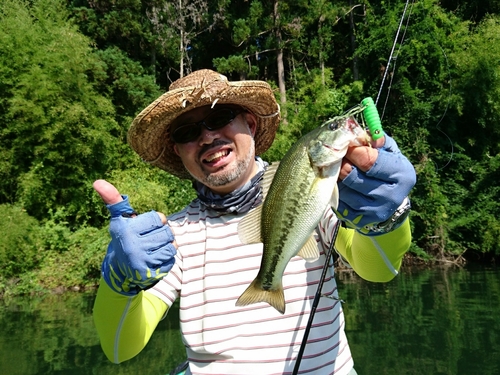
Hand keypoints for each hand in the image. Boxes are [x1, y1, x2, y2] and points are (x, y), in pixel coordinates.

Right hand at [94, 180, 176, 295]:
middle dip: (162, 235)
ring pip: (171, 247)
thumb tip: (97, 181)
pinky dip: (166, 260)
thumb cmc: (125, 236)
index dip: (157, 221)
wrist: (121, 267)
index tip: (146, 227)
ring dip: (166, 247)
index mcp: (125, 230)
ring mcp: (141, 261)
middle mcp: (132, 246)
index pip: (160, 218)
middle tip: (149, 240)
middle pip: (167, 233)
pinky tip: (154, 260)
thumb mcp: (120, 219)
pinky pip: (170, 260)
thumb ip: (114, 200)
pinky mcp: (149, 273)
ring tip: (152, 249)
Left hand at [334, 135, 415, 234]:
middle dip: (341, 164)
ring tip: (334, 169)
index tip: (344, 145)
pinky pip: (339, 203)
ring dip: (335, 178)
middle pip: (353, 178)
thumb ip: (376, 139)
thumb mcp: (388, 151)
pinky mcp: (360, 221)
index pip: (370, 161)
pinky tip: (336, 184)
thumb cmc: (386, 169)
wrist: (388, 201)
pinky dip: (335, 192)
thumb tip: (360, 131)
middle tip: (335, 156)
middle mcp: (392, 196)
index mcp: (402, 174)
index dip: (353, 151)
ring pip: (343, 191)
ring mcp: (375, 211)